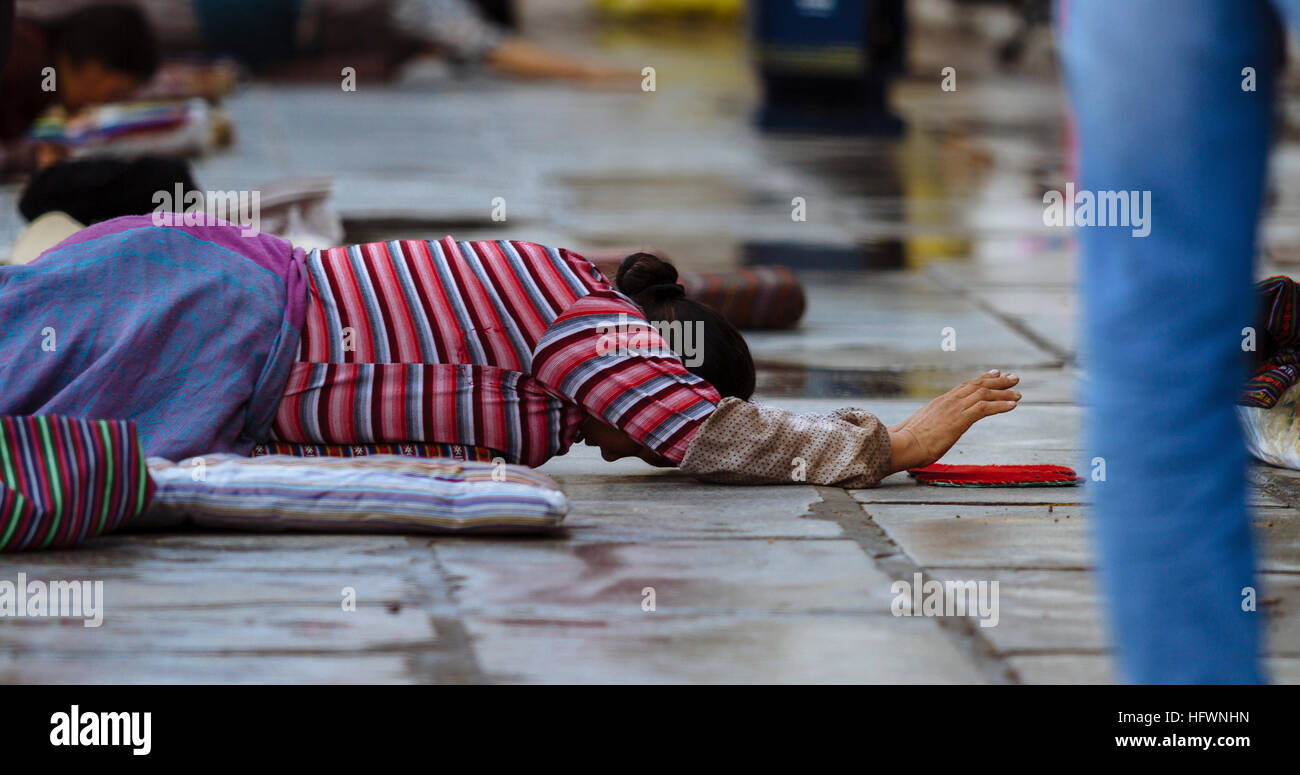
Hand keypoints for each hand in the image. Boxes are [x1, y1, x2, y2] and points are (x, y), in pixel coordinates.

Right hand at [887, 370, 1020, 472]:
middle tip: (1014, 377)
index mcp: (939, 403)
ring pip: (984, 394)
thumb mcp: (918, 429)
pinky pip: (985, 408)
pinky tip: (1013, 405)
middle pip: (977, 385)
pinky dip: (1001, 405)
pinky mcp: (959, 419)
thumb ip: (927, 427)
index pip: (964, 386)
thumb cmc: (906, 442)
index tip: (994, 374)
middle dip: (998, 380)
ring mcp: (954, 409)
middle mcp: (948, 401)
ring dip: (1004, 392)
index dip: (981, 379)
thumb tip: (926, 432)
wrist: (902, 445)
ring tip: (1018, 393)